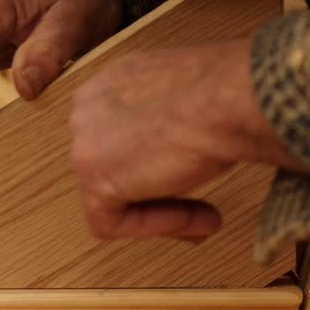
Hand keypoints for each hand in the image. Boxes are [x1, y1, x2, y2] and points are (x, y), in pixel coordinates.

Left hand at [69, 37, 306, 240]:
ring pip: (112, 195)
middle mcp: (89, 107)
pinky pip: (110, 221)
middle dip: (155, 193)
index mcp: (112, 83)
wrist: (225, 100)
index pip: (121, 135)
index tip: (191, 176)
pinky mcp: (93, 177)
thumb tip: (183, 155)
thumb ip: (173, 122)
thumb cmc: (224, 93)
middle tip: (198, 210)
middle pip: (114, 167)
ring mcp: (84, 142)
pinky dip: (152, 226)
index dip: (157, 164)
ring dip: (161, 212)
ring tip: (206, 219)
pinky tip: (192, 219)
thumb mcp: (189, 100)